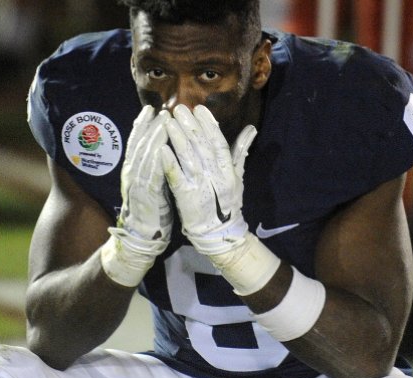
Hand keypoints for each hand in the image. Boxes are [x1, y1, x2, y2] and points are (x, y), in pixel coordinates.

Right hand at [116, 106, 172, 244]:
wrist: (141, 238)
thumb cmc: (151, 210)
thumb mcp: (151, 184)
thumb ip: (154, 167)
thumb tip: (162, 148)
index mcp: (133, 171)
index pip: (136, 143)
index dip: (142, 125)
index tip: (151, 109)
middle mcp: (131, 175)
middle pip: (139, 145)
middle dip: (150, 126)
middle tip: (162, 110)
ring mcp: (137, 185)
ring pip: (144, 156)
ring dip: (154, 137)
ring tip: (164, 122)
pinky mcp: (146, 197)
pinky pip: (151, 175)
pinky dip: (156, 161)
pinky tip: (163, 149)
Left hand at [160, 105, 278, 295]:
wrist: (218, 233)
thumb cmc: (227, 203)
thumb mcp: (238, 176)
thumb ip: (241, 150)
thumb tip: (251, 128)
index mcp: (228, 170)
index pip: (218, 142)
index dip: (209, 125)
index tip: (199, 109)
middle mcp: (215, 176)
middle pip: (202, 146)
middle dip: (190, 126)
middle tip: (178, 108)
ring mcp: (200, 187)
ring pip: (188, 158)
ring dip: (177, 138)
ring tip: (168, 121)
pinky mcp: (186, 197)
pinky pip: (176, 178)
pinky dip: (169, 163)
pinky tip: (161, 149)